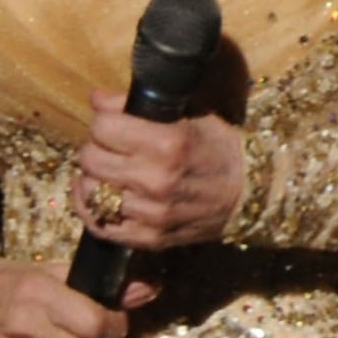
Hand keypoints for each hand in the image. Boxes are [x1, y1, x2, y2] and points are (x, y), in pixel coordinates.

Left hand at [70, 90, 244, 249]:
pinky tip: (98, 195)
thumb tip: (96, 99)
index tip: (111, 122)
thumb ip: (139, 107)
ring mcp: (151, 213)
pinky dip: (91, 209)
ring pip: (90, 192)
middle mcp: (156, 179)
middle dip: (95, 146)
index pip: (103, 127)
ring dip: (93, 178)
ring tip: (106, 170)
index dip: (103, 120)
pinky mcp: (148, 238)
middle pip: (91, 159)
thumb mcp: (188, 115)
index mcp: (168, 143)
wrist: (247, 191)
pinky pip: (100, 225)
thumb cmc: (217, 146)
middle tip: (109, 145)